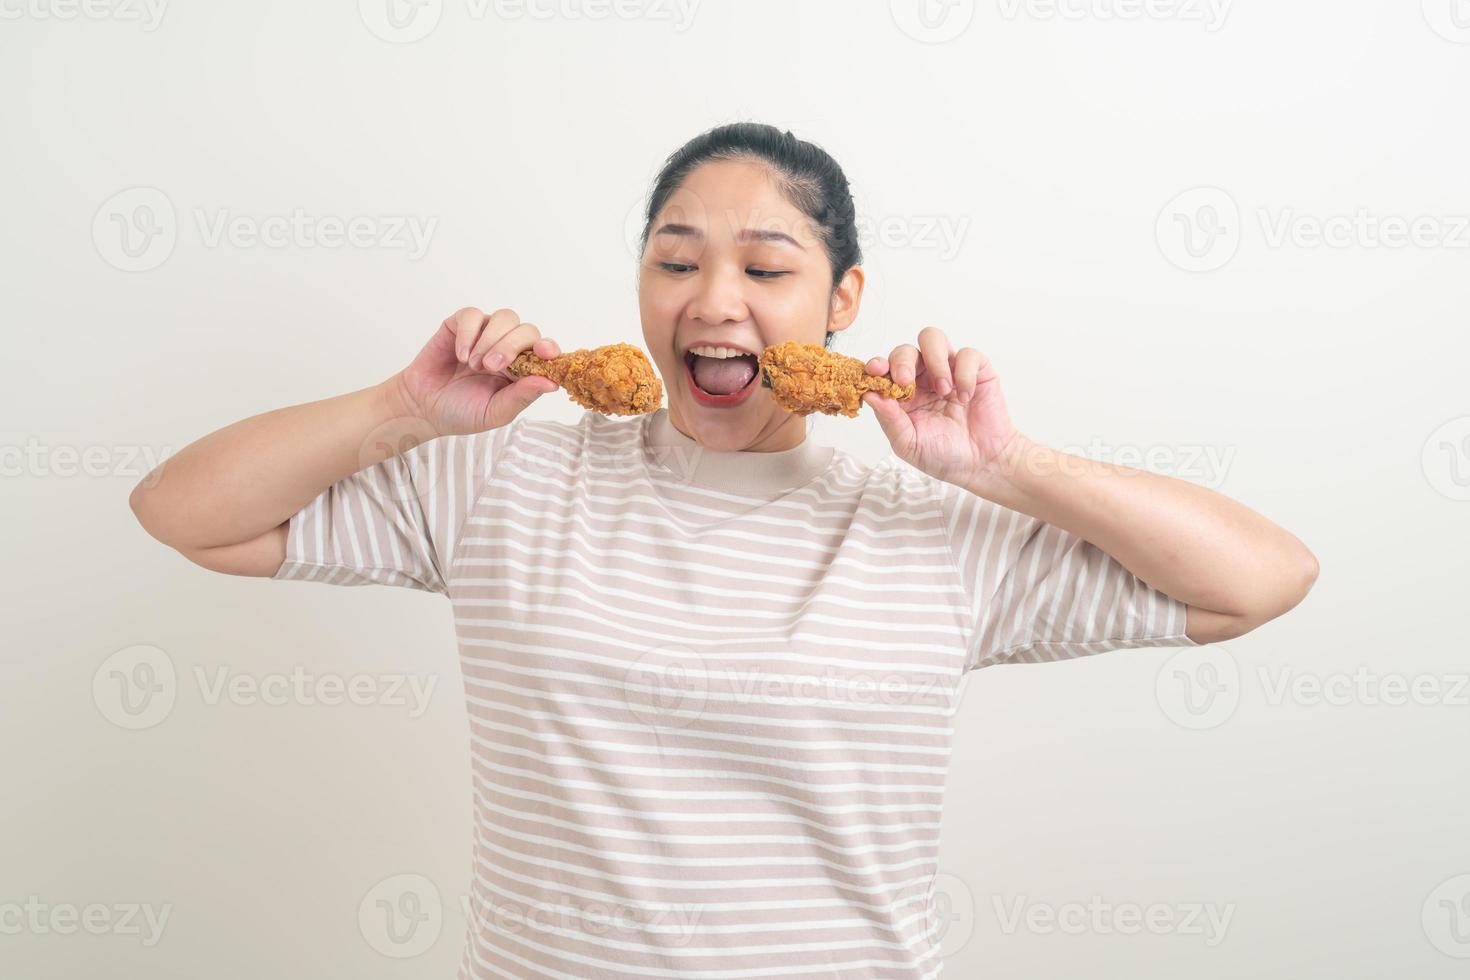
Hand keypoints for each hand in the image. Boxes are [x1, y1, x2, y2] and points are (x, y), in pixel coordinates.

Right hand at [392, 307, 560, 436]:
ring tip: (474, 365)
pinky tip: (461, 355)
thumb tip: (552, 383)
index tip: (544, 353)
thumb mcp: (495, 412)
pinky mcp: (461, 325)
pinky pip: (473, 315)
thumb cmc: (462, 412)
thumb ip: (522, 397)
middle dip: (511, 346)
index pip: (545, 350)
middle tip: (491, 366)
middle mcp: (509, 347)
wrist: (423, 408)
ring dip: (490, 340)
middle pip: (526, 329)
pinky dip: (469, 334)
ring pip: (504, 317)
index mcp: (523, 369)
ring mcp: (486, 334)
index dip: (549, 348)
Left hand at [861, 326, 1026, 490]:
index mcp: (902, 394)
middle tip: (905, 381)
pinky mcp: (976, 370)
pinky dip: (964, 374)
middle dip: (901, 361)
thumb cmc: (943, 455)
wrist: (982, 464)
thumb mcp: (909, 444)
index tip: (874, 370)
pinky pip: (967, 354)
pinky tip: (966, 397)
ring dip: (933, 360)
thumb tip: (868, 394)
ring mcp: (949, 370)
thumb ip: (889, 420)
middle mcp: (922, 378)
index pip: (885, 369)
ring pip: (933, 338)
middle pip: (905, 350)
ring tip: (943, 390)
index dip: (877, 365)